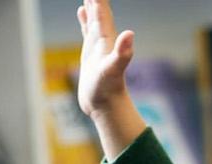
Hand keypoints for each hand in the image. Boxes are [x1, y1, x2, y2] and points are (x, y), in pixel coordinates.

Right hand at [76, 0, 134, 119]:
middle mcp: (104, 39)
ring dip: (91, 3)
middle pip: (100, 10)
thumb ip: (122, 53)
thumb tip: (130, 34)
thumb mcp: (113, 70)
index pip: (103, 11)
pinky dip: (85, 19)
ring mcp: (97, 45)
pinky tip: (81, 11)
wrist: (106, 106)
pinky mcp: (91, 53)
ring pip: (94, 17)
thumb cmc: (108, 90)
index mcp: (108, 38)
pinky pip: (87, 30)